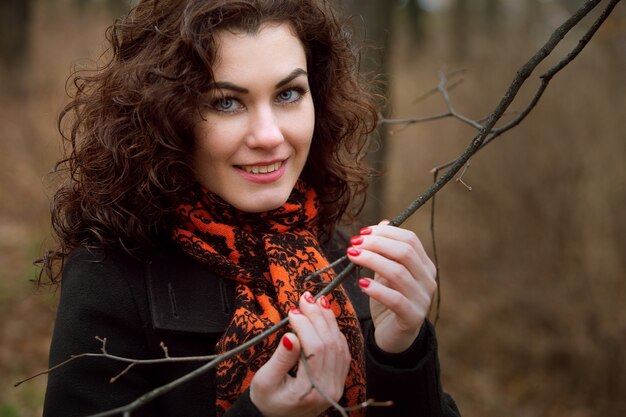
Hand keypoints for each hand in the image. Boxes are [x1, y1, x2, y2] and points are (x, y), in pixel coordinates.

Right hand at [250, 292, 350, 416]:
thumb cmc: (267, 400)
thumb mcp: (264, 381)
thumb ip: (280, 359)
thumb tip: (291, 335)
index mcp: (309, 391)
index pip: (314, 350)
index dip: (305, 326)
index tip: (293, 311)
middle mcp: (328, 389)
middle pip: (329, 344)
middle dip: (318, 317)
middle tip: (305, 298)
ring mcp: (337, 384)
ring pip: (339, 345)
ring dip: (328, 320)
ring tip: (317, 301)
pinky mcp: (339, 379)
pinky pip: (342, 350)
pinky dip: (335, 331)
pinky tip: (326, 317)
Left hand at [346, 221, 436, 352]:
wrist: (393, 336)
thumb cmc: (388, 300)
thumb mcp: (386, 273)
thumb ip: (386, 250)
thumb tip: (382, 222)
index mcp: (424, 266)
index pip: (410, 240)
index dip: (386, 232)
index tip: (362, 232)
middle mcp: (428, 281)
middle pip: (405, 252)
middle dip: (377, 244)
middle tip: (354, 243)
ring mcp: (423, 299)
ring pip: (398, 272)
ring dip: (372, 261)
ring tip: (352, 256)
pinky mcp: (412, 317)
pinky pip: (395, 299)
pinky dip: (376, 289)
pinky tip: (361, 284)